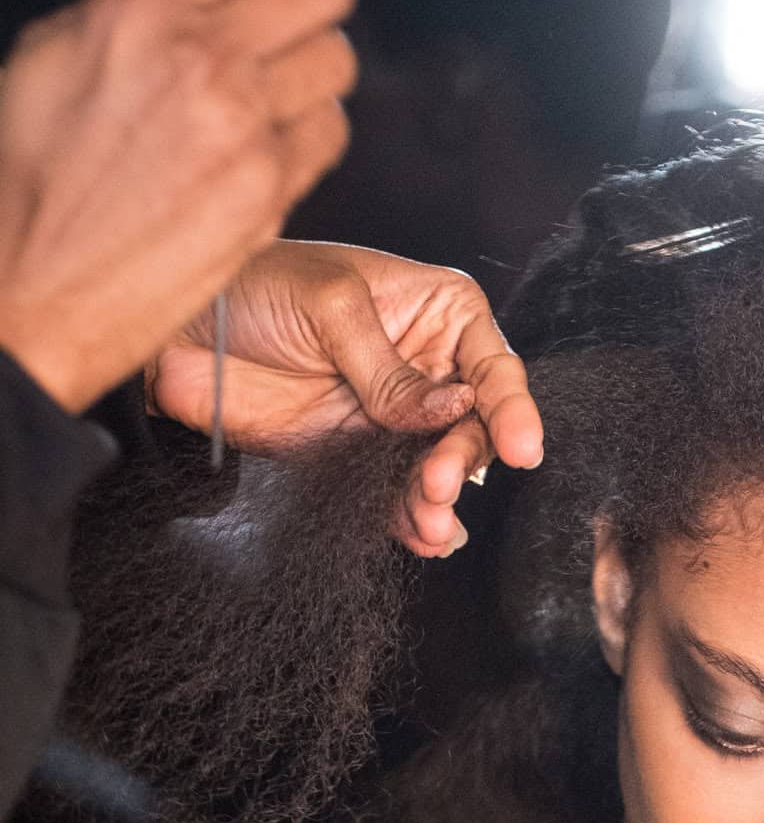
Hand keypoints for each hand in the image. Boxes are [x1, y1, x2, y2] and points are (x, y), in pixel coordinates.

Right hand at [0, 0, 354, 414]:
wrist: (36, 287)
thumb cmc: (34, 173)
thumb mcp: (62, 43)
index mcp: (146, 7)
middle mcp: (204, 59)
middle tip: (281, 25)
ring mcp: (245, 127)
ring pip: (337, 59)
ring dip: (311, 69)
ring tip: (268, 93)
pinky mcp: (270, 190)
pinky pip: (331, 131)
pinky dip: (309, 132)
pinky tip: (266, 144)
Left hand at [149, 240, 544, 555]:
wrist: (182, 335)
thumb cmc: (254, 286)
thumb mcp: (330, 307)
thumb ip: (391, 369)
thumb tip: (452, 409)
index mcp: (436, 312)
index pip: (493, 366)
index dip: (512, 408)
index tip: (522, 447)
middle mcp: (426, 366)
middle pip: (474, 427)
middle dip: (464, 459)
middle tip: (438, 482)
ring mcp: (393, 416)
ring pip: (440, 468)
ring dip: (440, 500)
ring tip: (428, 521)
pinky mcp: (359, 456)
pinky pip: (397, 496)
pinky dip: (411, 520)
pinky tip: (421, 536)